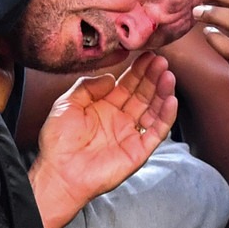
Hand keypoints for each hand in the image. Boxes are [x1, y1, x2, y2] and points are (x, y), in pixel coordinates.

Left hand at [30, 52, 176, 227]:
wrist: (59, 173)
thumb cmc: (57, 141)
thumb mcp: (66, 104)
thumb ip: (87, 87)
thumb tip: (110, 77)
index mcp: (102, 107)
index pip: (126, 84)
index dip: (137, 70)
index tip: (147, 54)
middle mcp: (119, 119)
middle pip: (142, 94)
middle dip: (152, 77)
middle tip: (161, 61)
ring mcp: (130, 134)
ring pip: (153, 109)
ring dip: (162, 92)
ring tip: (168, 75)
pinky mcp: (138, 151)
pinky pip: (156, 131)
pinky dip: (166, 116)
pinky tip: (170, 100)